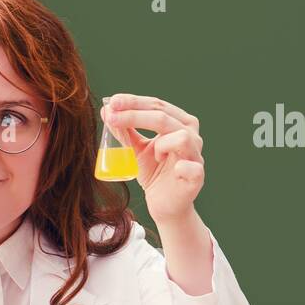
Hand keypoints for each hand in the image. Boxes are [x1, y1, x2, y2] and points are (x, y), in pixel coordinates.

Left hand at [101, 93, 204, 223]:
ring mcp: (196, 155)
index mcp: (179, 122)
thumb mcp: (135, 149)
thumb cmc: (153, 172)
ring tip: (153, 154)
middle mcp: (191, 135)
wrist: (164, 204)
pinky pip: (191, 168)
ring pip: (182, 137)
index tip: (112, 101)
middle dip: (135, 114)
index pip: (157, 105)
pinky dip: (180, 166)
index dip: (134, 101)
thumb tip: (107, 109)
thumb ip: (124, 130)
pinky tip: (171, 169)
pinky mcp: (197, 177)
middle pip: (164, 118)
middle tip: (112, 115)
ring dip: (161, 144)